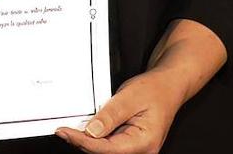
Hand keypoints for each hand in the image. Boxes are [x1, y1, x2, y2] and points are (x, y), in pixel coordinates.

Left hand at [56, 19, 224, 153]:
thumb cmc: (156, 89)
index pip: (107, 149)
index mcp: (144, 142)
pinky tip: (86, 128)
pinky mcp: (131, 142)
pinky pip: (110, 143)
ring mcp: (137, 147)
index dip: (83, 141)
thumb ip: (110, 115)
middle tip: (63, 130)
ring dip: (89, 140)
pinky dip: (97, 136)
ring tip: (71, 129)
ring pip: (106, 149)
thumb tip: (91, 132)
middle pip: (105, 152)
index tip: (65, 132)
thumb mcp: (130, 97)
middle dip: (83, 142)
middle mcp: (142, 150)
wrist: (169, 85)